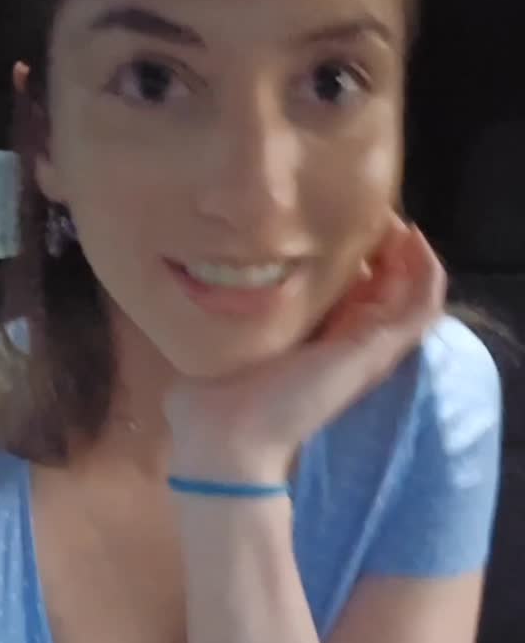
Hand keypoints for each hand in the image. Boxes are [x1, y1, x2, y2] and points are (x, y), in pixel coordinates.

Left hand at [162, 213, 446, 483]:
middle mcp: (352, 342)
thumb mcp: (232, 338)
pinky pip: (423, 305)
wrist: (228, 433)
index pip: (357, 289)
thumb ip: (234, 317)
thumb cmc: (218, 393)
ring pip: (416, 293)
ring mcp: (371, 347)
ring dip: (413, 253)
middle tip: (373, 209)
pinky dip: (426, 270)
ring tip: (396, 219)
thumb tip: (216, 288)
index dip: (360, 252)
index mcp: (321, 340)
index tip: (340, 216)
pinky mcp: (379, 349)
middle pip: (392, 286)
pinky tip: (411, 237)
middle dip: (389, 245)